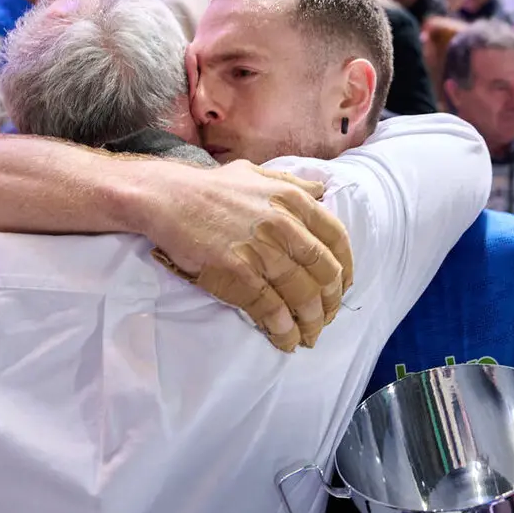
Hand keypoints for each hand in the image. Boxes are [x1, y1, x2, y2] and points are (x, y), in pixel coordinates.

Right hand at [147, 161, 352, 351]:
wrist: (168, 198)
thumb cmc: (211, 187)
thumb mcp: (257, 172)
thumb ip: (293, 183)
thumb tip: (321, 192)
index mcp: (293, 200)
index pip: (336, 239)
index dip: (345, 268)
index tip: (342, 287)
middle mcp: (284, 225)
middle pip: (324, 272)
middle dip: (330, 302)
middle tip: (326, 318)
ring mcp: (262, 251)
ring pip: (302, 295)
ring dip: (310, 322)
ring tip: (309, 337)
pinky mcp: (238, 273)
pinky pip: (270, 308)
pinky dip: (283, 329)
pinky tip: (286, 340)